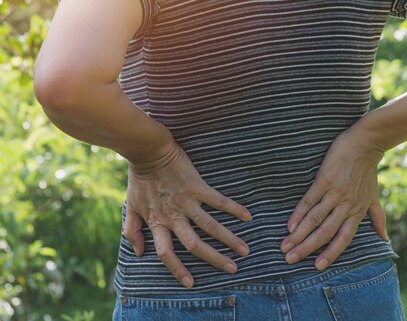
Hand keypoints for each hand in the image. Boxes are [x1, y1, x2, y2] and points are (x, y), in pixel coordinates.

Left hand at [122, 136, 253, 288]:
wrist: (148, 152)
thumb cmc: (140, 179)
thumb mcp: (130, 207)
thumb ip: (131, 231)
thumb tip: (139, 253)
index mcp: (158, 222)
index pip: (166, 253)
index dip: (177, 270)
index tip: (190, 282)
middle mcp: (174, 216)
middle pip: (195, 245)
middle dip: (215, 259)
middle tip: (232, 269)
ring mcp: (187, 201)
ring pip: (211, 226)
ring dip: (229, 239)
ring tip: (245, 250)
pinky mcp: (198, 186)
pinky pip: (218, 200)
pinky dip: (234, 208)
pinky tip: (248, 216)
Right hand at [280, 126, 387, 269]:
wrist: (365, 143)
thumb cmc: (368, 170)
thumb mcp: (374, 196)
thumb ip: (377, 218)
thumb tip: (384, 238)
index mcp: (357, 211)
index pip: (343, 238)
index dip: (331, 253)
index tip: (317, 266)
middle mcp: (346, 205)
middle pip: (325, 232)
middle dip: (307, 248)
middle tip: (290, 260)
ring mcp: (335, 193)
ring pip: (315, 219)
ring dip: (299, 234)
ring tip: (285, 246)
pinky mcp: (325, 180)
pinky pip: (310, 200)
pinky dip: (299, 214)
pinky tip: (290, 225)